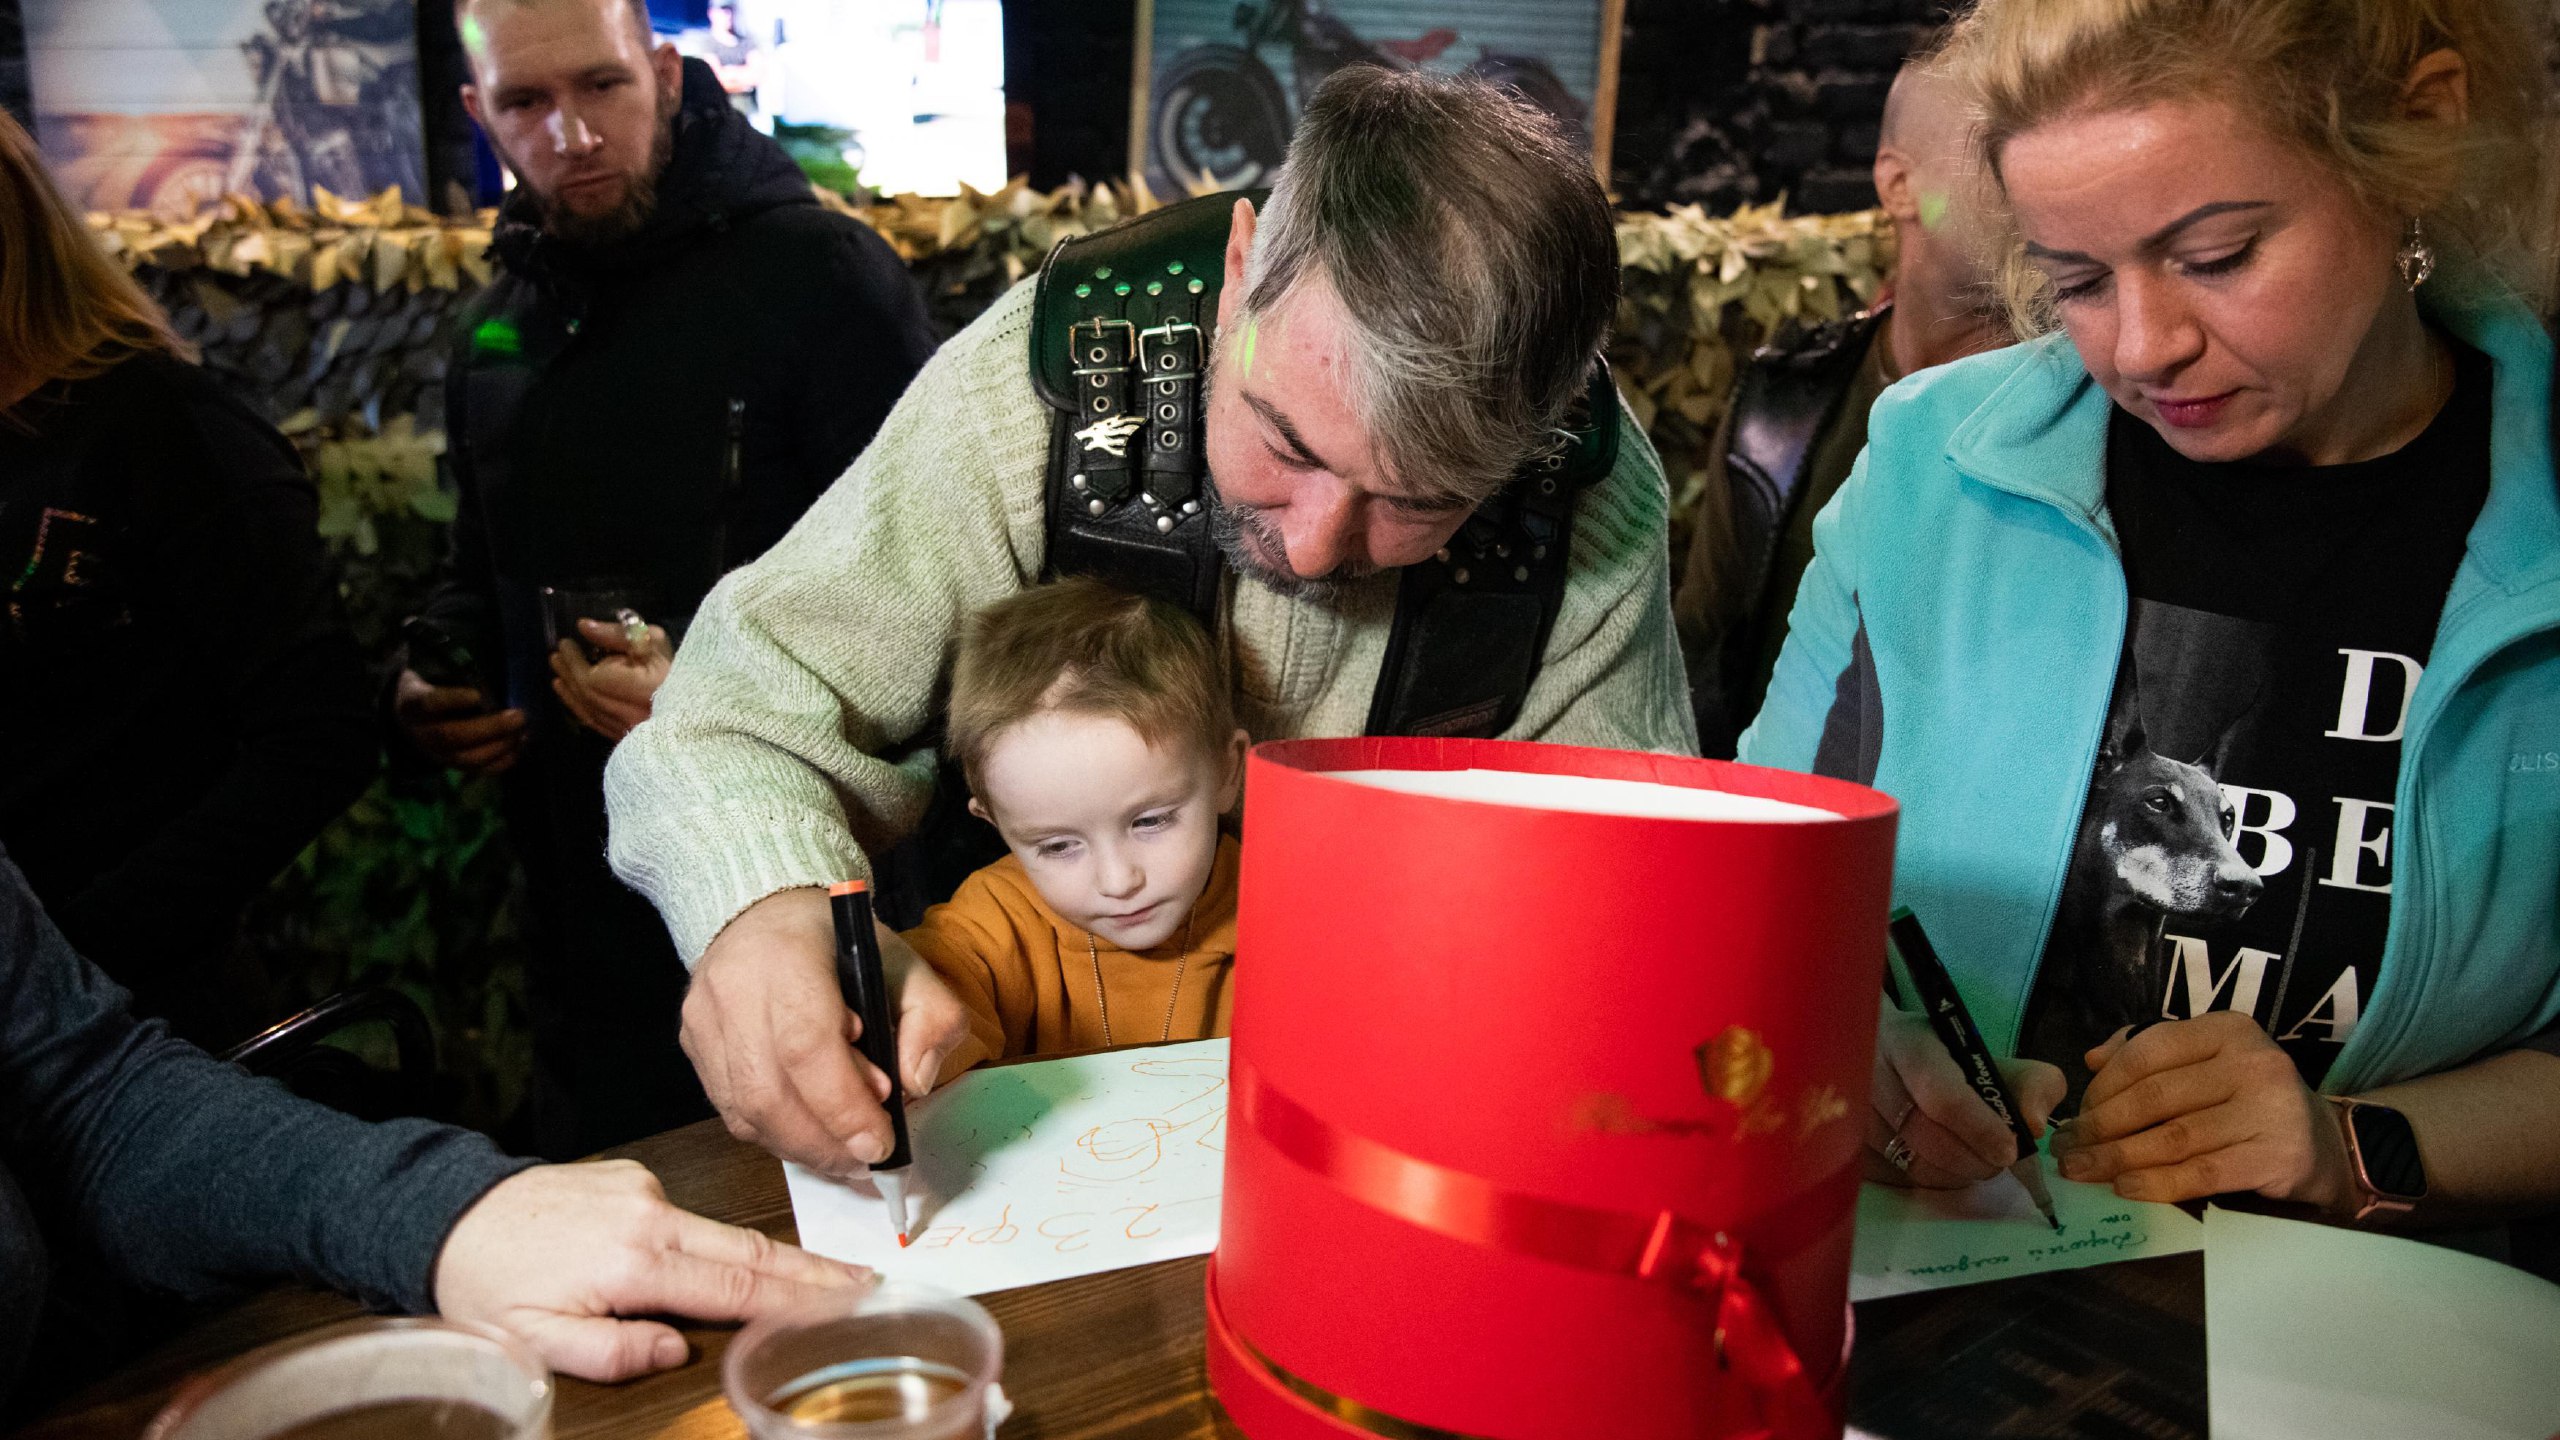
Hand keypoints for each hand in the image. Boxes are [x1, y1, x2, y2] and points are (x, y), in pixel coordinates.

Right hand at [394, 668, 527, 775]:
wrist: (412, 717)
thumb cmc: (431, 685)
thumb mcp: (432, 670)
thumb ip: (456, 667)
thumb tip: (492, 653)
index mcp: (413, 702)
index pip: (430, 702)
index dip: (452, 700)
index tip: (477, 694)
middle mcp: (422, 732)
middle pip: (451, 736)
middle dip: (489, 728)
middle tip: (518, 716)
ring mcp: (436, 753)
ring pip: (466, 758)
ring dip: (499, 746)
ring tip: (523, 731)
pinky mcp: (453, 765)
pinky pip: (477, 770)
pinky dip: (502, 762)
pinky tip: (520, 746)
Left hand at [433, 1160, 871, 1381]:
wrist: (447, 1213)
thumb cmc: (485, 1284)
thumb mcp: (533, 1341)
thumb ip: (610, 1352)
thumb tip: (676, 1352)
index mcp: (635, 1262)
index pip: (738, 1287)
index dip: (800, 1299)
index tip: (852, 1301)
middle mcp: (652, 1217)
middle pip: (752, 1250)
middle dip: (815, 1270)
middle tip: (871, 1282)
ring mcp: (646, 1191)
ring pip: (725, 1233)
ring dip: (774, 1258)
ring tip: (822, 1277)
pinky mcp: (634, 1179)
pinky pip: (686, 1218)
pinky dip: (710, 1243)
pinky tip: (711, 1263)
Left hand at [549, 617, 671, 742]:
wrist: (697, 710)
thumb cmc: (680, 670)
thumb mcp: (652, 642)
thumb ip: (617, 634)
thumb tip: (584, 626)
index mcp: (631, 688)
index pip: (591, 675)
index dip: (574, 660)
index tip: (565, 643)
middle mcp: (623, 713)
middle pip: (585, 693)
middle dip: (568, 673)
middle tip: (556, 656)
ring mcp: (624, 729)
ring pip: (587, 711)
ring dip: (569, 692)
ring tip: (558, 677)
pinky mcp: (626, 738)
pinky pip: (596, 724)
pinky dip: (580, 709)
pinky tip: (575, 701)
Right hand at [681, 888, 969, 1176]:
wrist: (766, 914)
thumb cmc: (840, 946)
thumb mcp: (906, 965)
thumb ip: (931, 1019)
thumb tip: (914, 1084)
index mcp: (789, 956)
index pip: (806, 1045)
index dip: (842, 1105)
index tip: (879, 1142)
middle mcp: (734, 988)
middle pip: (768, 1092)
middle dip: (824, 1141)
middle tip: (866, 1160)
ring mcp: (705, 1019)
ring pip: (744, 1111)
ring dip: (801, 1147)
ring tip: (844, 1155)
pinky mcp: (693, 1045)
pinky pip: (730, 1110)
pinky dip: (775, 1135)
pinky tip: (811, 1135)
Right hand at [1865, 1005, 2065, 1188]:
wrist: (1874, 1050)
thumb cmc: (1935, 1055)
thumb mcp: (1984, 1053)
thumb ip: (2028, 1081)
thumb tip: (2033, 1122)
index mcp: (1905, 1042)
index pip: (1940, 1093)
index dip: (1978, 1127)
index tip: (2008, 1149)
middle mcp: (1865, 1075)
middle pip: (1924, 1137)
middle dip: (1973, 1159)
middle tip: (1997, 1161)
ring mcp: (1846, 1114)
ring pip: (1910, 1165)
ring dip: (1954, 1174)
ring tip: (1972, 1158)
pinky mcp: (1844, 1145)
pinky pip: (1896, 1179)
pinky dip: (1928, 1179)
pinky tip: (1938, 1162)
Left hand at [2049, 1011, 2355, 1209]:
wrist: (2324, 1146)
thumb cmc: (2248, 1103)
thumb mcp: (2207, 1064)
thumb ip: (2151, 1053)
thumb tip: (2092, 1060)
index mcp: (2228, 1030)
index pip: (2147, 1052)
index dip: (2102, 1086)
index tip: (2076, 1114)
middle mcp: (2253, 1062)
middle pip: (2154, 1097)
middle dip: (2100, 1126)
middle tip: (2067, 1150)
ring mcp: (2269, 1109)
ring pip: (2172, 1138)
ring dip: (2117, 1158)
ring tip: (2082, 1171)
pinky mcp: (2277, 1156)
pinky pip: (2201, 1173)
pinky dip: (2156, 1183)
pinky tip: (2125, 1188)